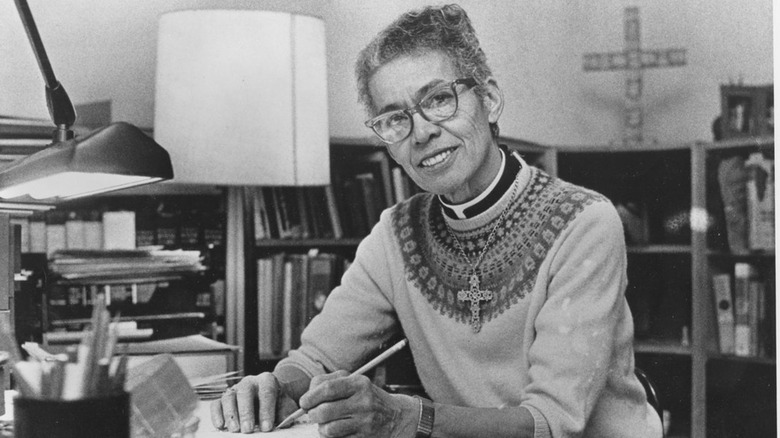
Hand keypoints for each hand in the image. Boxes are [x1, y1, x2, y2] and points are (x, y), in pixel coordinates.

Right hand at [210, 372, 297, 433]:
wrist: (268, 399)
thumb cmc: (277, 404)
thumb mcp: (286, 406)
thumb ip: (285, 413)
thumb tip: (282, 424)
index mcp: (267, 380)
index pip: (267, 392)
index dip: (266, 410)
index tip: (267, 427)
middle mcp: (249, 382)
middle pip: (244, 392)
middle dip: (246, 412)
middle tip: (247, 430)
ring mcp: (235, 389)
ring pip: (228, 397)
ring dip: (230, 414)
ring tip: (235, 430)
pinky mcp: (223, 399)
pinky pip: (216, 404)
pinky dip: (216, 415)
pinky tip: (220, 426)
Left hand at [300, 370, 418, 437]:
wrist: (398, 417)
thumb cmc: (368, 398)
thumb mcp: (355, 383)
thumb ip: (331, 383)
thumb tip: (308, 396)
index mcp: (359, 384)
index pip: (327, 388)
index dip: (310, 396)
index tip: (304, 402)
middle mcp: (364, 402)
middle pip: (324, 411)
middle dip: (313, 414)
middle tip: (313, 414)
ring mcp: (365, 422)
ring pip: (328, 429)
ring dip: (321, 428)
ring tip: (326, 424)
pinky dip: (332, 437)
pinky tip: (338, 432)